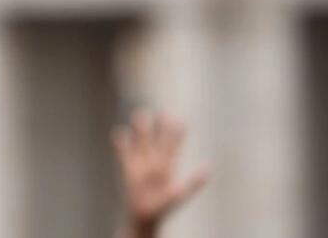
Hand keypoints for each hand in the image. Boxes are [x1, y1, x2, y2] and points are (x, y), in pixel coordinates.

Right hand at [112, 110, 209, 237]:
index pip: (172, 144)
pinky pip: (123, 153)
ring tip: (140, 114)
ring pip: (140, 142)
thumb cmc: (162, 208)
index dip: (176, 132)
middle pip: (156, 139)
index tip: (180, 118)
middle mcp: (154, 161)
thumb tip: (208, 168)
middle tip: (164, 111)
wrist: (144, 216)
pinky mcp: (127, 169)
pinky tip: (119, 133)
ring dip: (140, 130)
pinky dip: (120, 144)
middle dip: (159, 126)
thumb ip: (192, 182)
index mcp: (167, 165)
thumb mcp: (178, 194)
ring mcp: (140, 164)